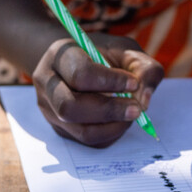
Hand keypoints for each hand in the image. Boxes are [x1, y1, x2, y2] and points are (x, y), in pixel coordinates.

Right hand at [33, 36, 163, 147]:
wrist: (77, 62)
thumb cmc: (103, 54)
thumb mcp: (126, 49)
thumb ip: (143, 67)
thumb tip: (144, 100)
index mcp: (60, 55)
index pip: (80, 74)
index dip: (111, 81)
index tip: (134, 83)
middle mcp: (47, 83)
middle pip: (70, 107)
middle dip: (109, 110)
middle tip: (136, 108)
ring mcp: (49, 109)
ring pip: (79, 130)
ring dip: (112, 126)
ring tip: (131, 113)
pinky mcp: (59, 128)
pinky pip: (87, 141)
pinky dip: (110, 134)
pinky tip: (120, 120)